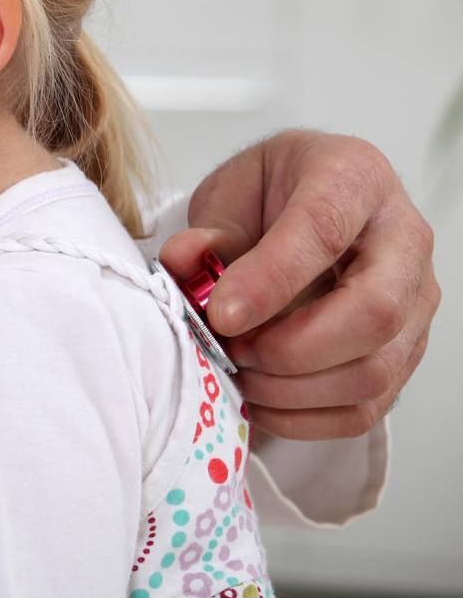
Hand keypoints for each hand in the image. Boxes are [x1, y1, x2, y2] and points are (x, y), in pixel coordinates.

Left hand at [159, 129, 439, 440]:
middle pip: (373, 312)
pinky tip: (259, 400)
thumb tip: (182, 262)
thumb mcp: (230, 193)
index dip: (270, 280)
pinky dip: (304, 417)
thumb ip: (208, 233)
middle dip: (290, 347)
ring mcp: (414, 303)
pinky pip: (366, 407)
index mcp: (355, 180)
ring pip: (374, 371)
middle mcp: (403, 241)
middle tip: (231, 348)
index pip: (324, 231)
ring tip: (238, 371)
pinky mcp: (404, 353)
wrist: (301, 204)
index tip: (221, 313)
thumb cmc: (270, 196)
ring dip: (293, 388)